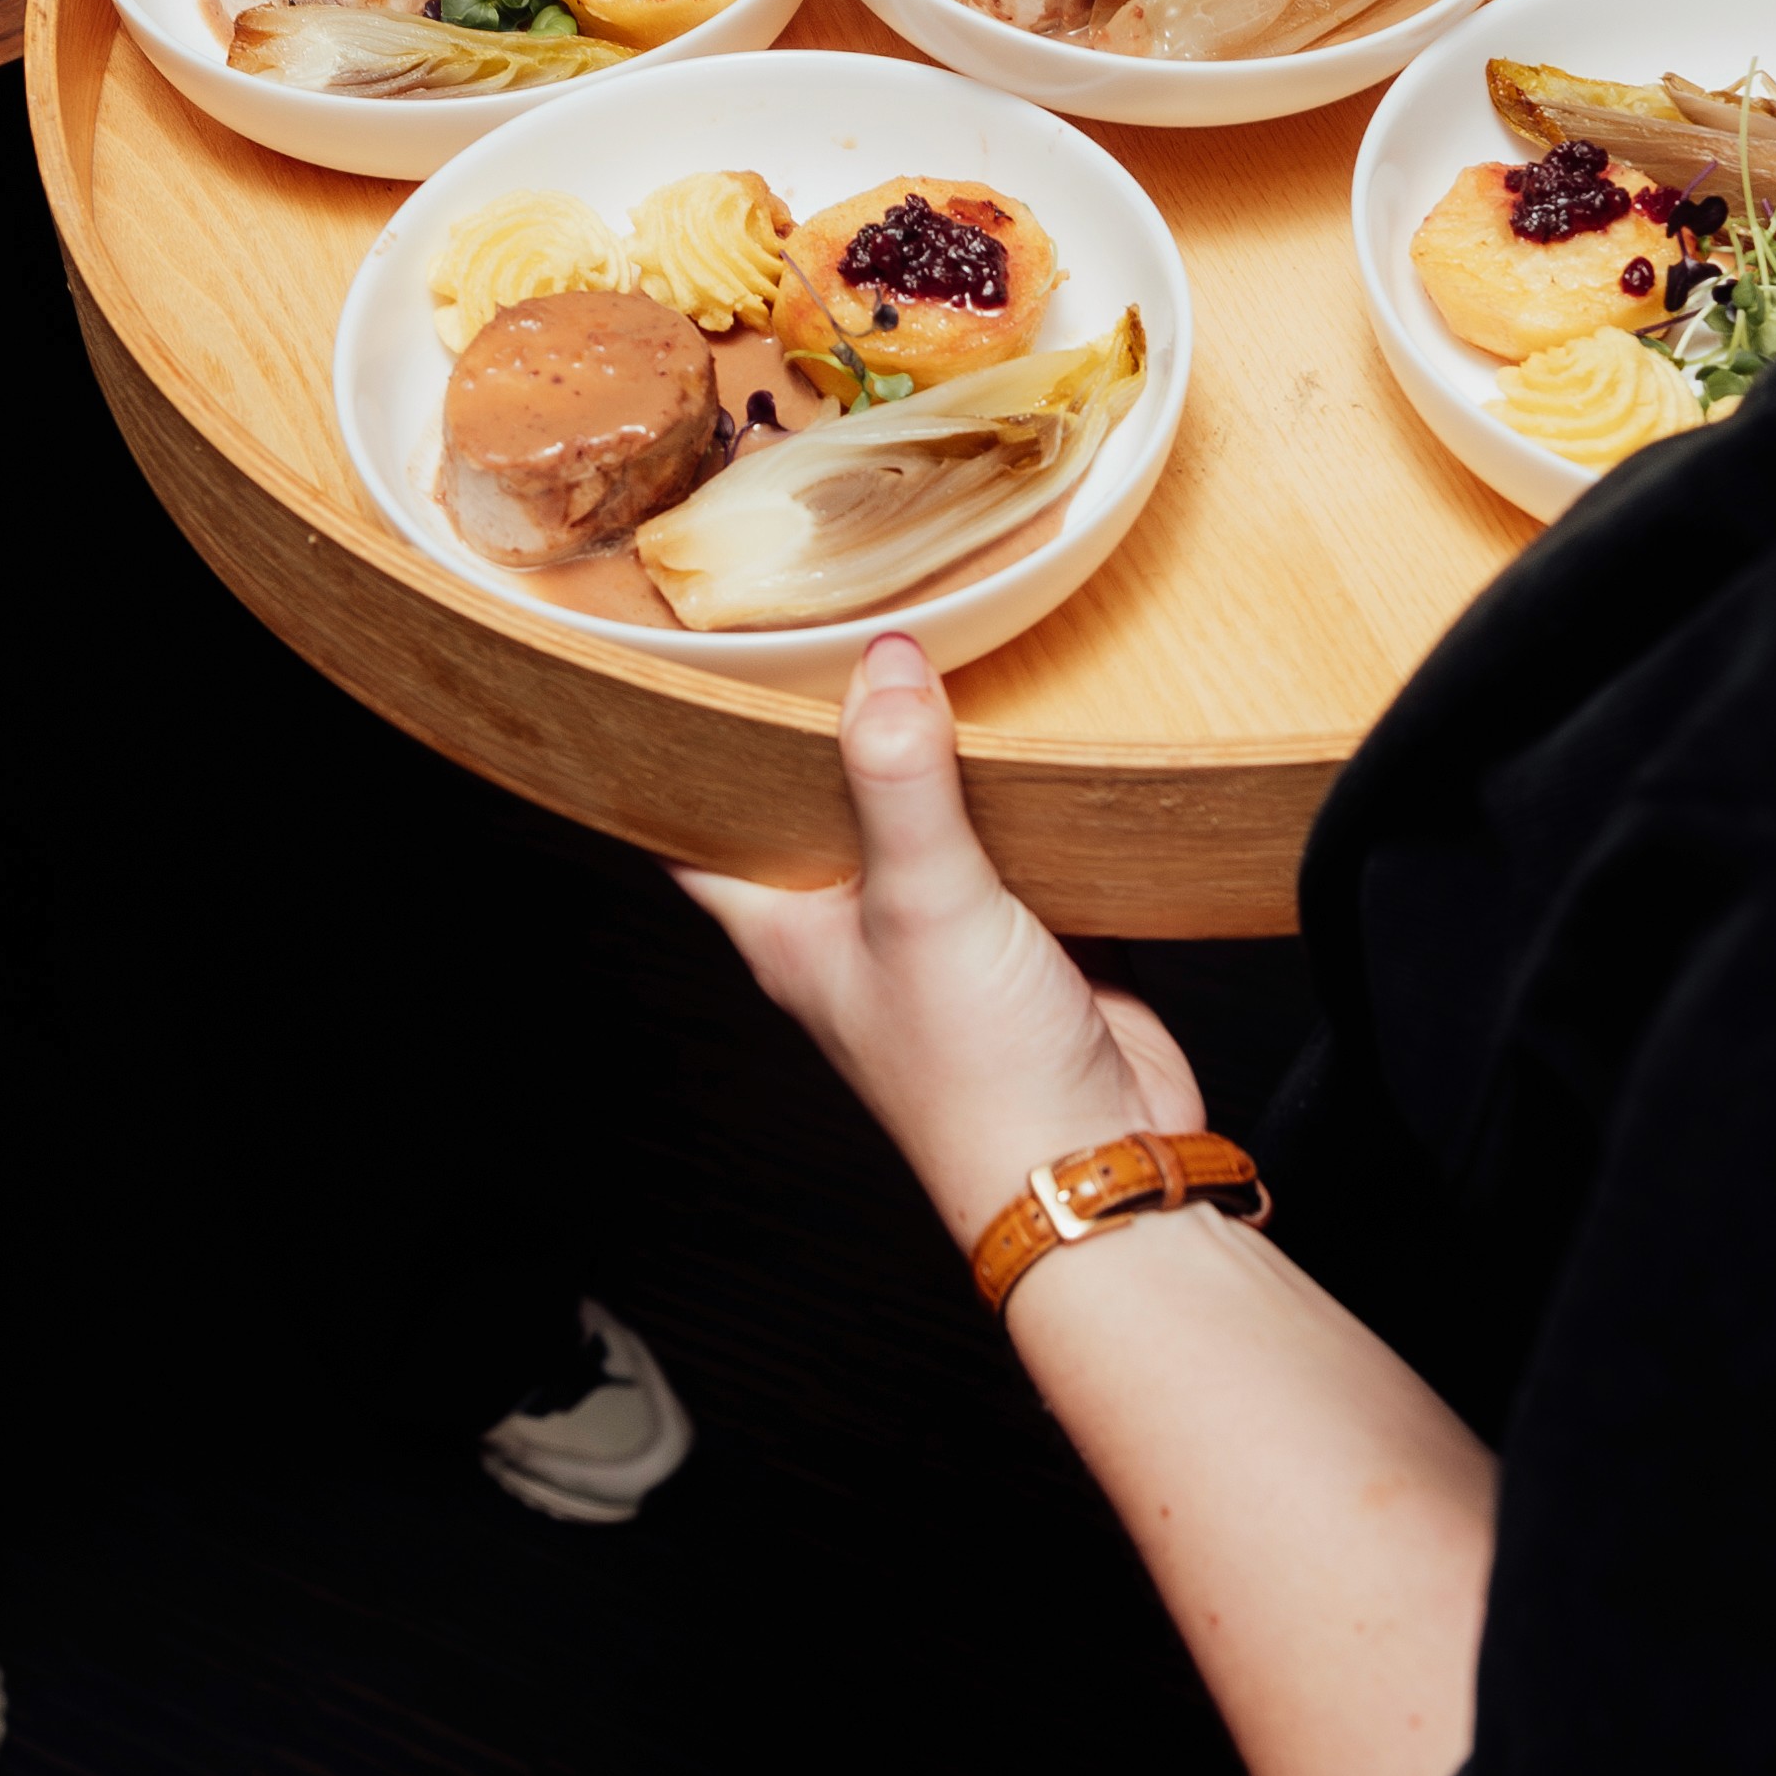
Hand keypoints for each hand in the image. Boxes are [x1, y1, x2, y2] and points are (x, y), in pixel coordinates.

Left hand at [677, 634, 1203, 1240]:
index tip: (679, 654)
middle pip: (817, 797)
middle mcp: (852, 920)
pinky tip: (1039, 723)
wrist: (1095, 1163)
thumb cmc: (977, 1079)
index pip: (698, 822)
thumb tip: (883, 663)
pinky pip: (1012, 831)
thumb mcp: (923, 908)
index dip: (680, 745)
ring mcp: (939, 922)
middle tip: (827, 612)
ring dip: (932, 742)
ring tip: (935, 638)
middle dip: (822, 717)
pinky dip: (1022, 784)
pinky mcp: (1026, 924)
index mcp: (787, 924)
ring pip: (919, 807)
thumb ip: (899, 781)